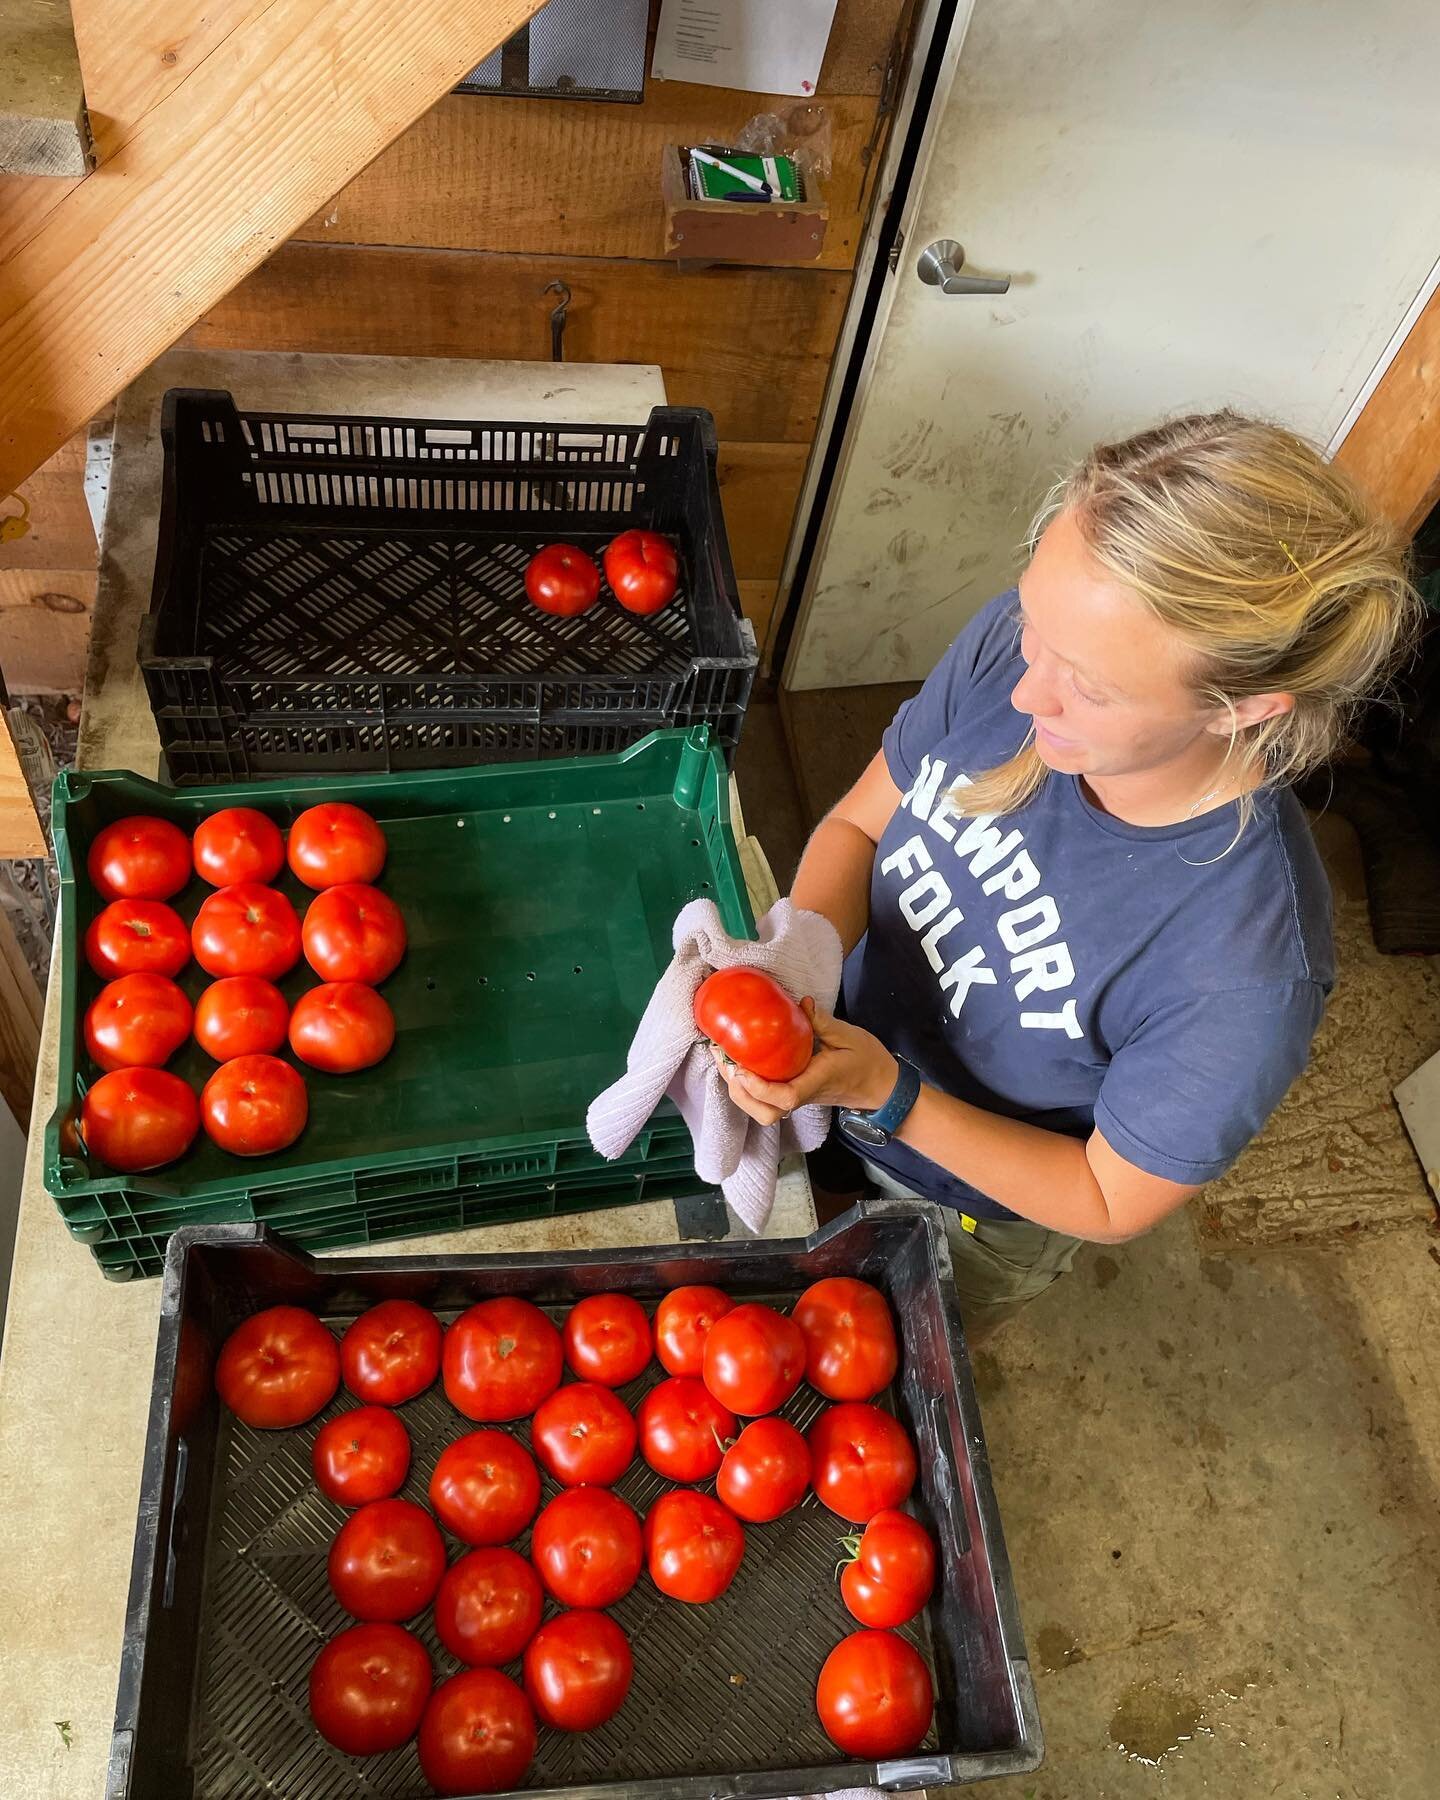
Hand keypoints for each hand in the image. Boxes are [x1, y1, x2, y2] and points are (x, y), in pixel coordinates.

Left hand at [712, 999, 899, 1127]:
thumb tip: (801, 1003)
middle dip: (740, 1092)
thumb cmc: (868, 1063)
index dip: (759, 1087)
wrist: (881, 1088)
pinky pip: (766, 1099)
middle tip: (724, 1058)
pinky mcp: (794, 1094)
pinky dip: (747, 1086)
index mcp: (817, 1083)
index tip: (741, 1068)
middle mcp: (804, 1095)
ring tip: (726, 1059)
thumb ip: (824, 1022)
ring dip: (740, 1090)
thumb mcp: (850, 1036)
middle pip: (766, 1113)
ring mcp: (798, 1098)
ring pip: (763, 1111)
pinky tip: (739, 1062)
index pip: (786, 1097)